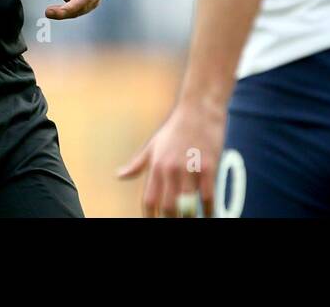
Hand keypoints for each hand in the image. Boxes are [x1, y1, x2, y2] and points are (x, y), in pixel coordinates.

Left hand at [117, 98, 225, 216]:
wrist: (200, 107)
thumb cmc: (176, 127)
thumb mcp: (153, 145)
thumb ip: (137, 164)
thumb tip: (119, 176)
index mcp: (156, 165)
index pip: (149, 200)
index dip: (151, 216)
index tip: (157, 221)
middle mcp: (171, 168)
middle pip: (168, 206)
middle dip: (172, 220)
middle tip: (175, 221)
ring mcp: (190, 167)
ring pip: (189, 204)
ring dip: (190, 217)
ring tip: (192, 219)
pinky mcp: (209, 165)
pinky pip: (209, 195)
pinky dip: (209, 209)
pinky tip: (209, 214)